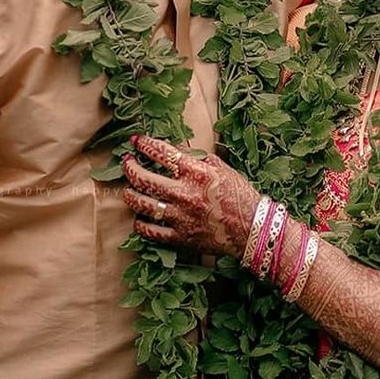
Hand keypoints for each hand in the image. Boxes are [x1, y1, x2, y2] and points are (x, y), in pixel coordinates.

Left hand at [122, 135, 261, 257]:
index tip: (137, 141)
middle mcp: (183, 193)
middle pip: (144, 178)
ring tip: (128, 190)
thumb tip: (177, 150)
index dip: (145, 144)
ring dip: (130, 195)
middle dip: (130, 167)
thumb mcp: (222, 168)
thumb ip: (198, 158)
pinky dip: (141, 224)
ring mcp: (179, 216)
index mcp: (195, 172)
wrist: (252, 228)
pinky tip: (141, 218)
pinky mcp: (180, 237)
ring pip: (142, 204)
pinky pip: (151, 231)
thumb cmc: (240, 195)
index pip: (162, 153)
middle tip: (127, 163)